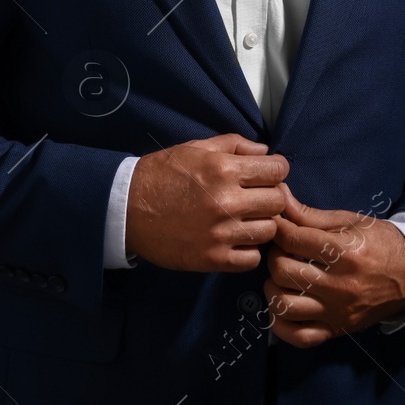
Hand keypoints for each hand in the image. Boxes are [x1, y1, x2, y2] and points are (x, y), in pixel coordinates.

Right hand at [126, 133, 288, 272]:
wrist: (126, 208)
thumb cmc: (162, 174)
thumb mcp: (196, 148)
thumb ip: (235, 145)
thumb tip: (266, 153)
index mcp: (223, 169)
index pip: (278, 170)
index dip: (277, 170)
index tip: (268, 174)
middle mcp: (226, 201)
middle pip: (278, 201)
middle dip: (271, 196)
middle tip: (256, 197)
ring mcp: (220, 233)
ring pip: (269, 230)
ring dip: (261, 223)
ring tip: (245, 219)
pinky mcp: (212, 259)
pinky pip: (252, 258)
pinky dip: (248, 250)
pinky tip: (235, 239)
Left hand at [262, 181, 404, 346]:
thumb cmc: (380, 243)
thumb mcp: (350, 221)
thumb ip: (310, 214)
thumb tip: (280, 197)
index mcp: (345, 252)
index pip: (293, 240)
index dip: (277, 229)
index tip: (276, 225)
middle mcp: (340, 285)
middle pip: (284, 271)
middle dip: (274, 256)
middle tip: (280, 250)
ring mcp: (337, 311)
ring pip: (285, 305)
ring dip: (273, 288)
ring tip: (281, 278)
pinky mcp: (337, 329)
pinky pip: (299, 337)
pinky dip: (281, 325)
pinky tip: (282, 307)